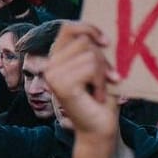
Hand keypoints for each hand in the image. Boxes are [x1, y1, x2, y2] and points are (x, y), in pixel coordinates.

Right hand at [42, 22, 118, 140]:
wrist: (99, 128)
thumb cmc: (101, 98)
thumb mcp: (98, 68)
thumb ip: (93, 49)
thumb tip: (103, 33)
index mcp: (57, 59)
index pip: (68, 28)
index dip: (89, 29)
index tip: (106, 42)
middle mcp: (50, 65)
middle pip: (84, 41)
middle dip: (102, 59)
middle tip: (107, 78)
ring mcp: (53, 75)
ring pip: (90, 55)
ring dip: (103, 73)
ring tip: (100, 90)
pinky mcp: (61, 85)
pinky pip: (91, 68)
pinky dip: (101, 82)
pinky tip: (98, 95)